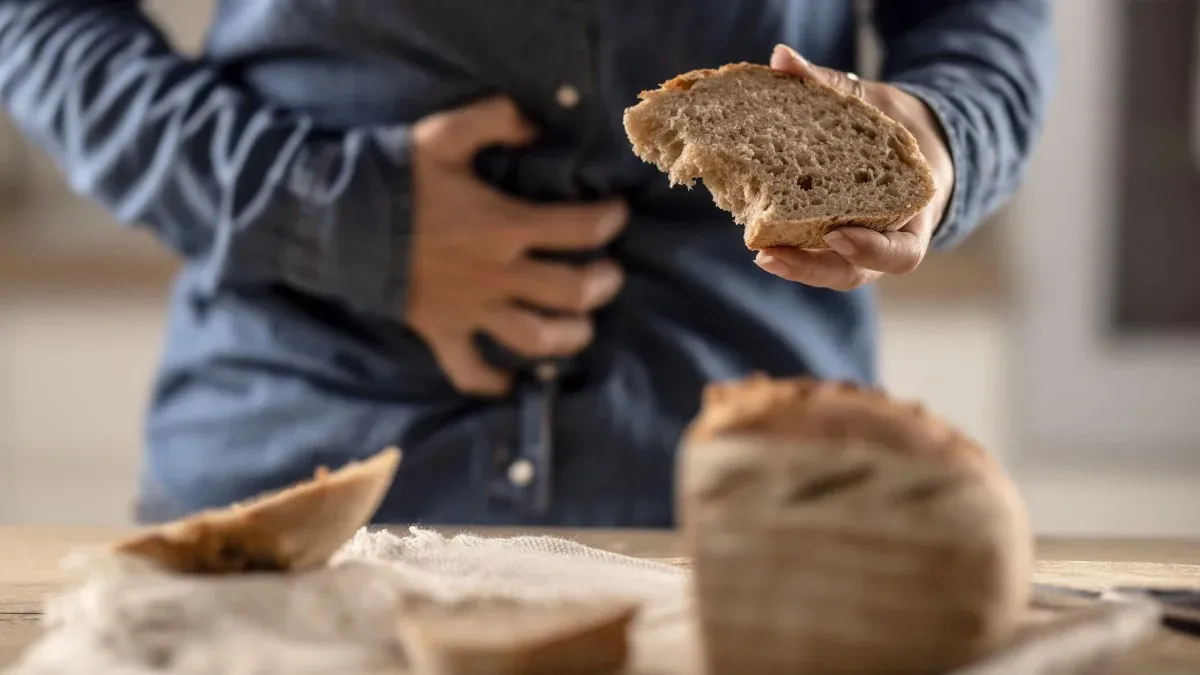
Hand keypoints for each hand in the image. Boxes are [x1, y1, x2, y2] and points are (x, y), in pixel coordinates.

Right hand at [407, 97, 627, 396]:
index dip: (609, 221)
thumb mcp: (444, 133)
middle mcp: (496, 274)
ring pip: (536, 339)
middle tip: (608, 273)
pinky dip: (492, 382)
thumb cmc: (392, 175)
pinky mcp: (442, 332)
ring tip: (580, 326)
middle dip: (602, 284)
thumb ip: (495, 120)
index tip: (616, 214)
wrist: (333, 221)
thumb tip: (535, 125)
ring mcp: (470, 309)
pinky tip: (512, 382)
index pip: (580, 229)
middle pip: (572, 292)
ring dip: (569, 337)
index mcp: (504, 225)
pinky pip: (470, 372)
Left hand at [755, 44, 954, 290]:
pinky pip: (813, 251)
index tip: (836, 233)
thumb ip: (831, 85)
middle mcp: (886, 240)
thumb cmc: (895, 126)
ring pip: (830, 270)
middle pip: (853, 272)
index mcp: (914, 215)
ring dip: (795, 265)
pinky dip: (787, 244)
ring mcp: (858, 246)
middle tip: (769, 255)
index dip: (871, 249)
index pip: (901, 253)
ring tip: (759, 253)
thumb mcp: (875, 103)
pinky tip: (754, 230)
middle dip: (812, 269)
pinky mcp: (831, 240)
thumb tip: (782, 58)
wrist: (908, 142)